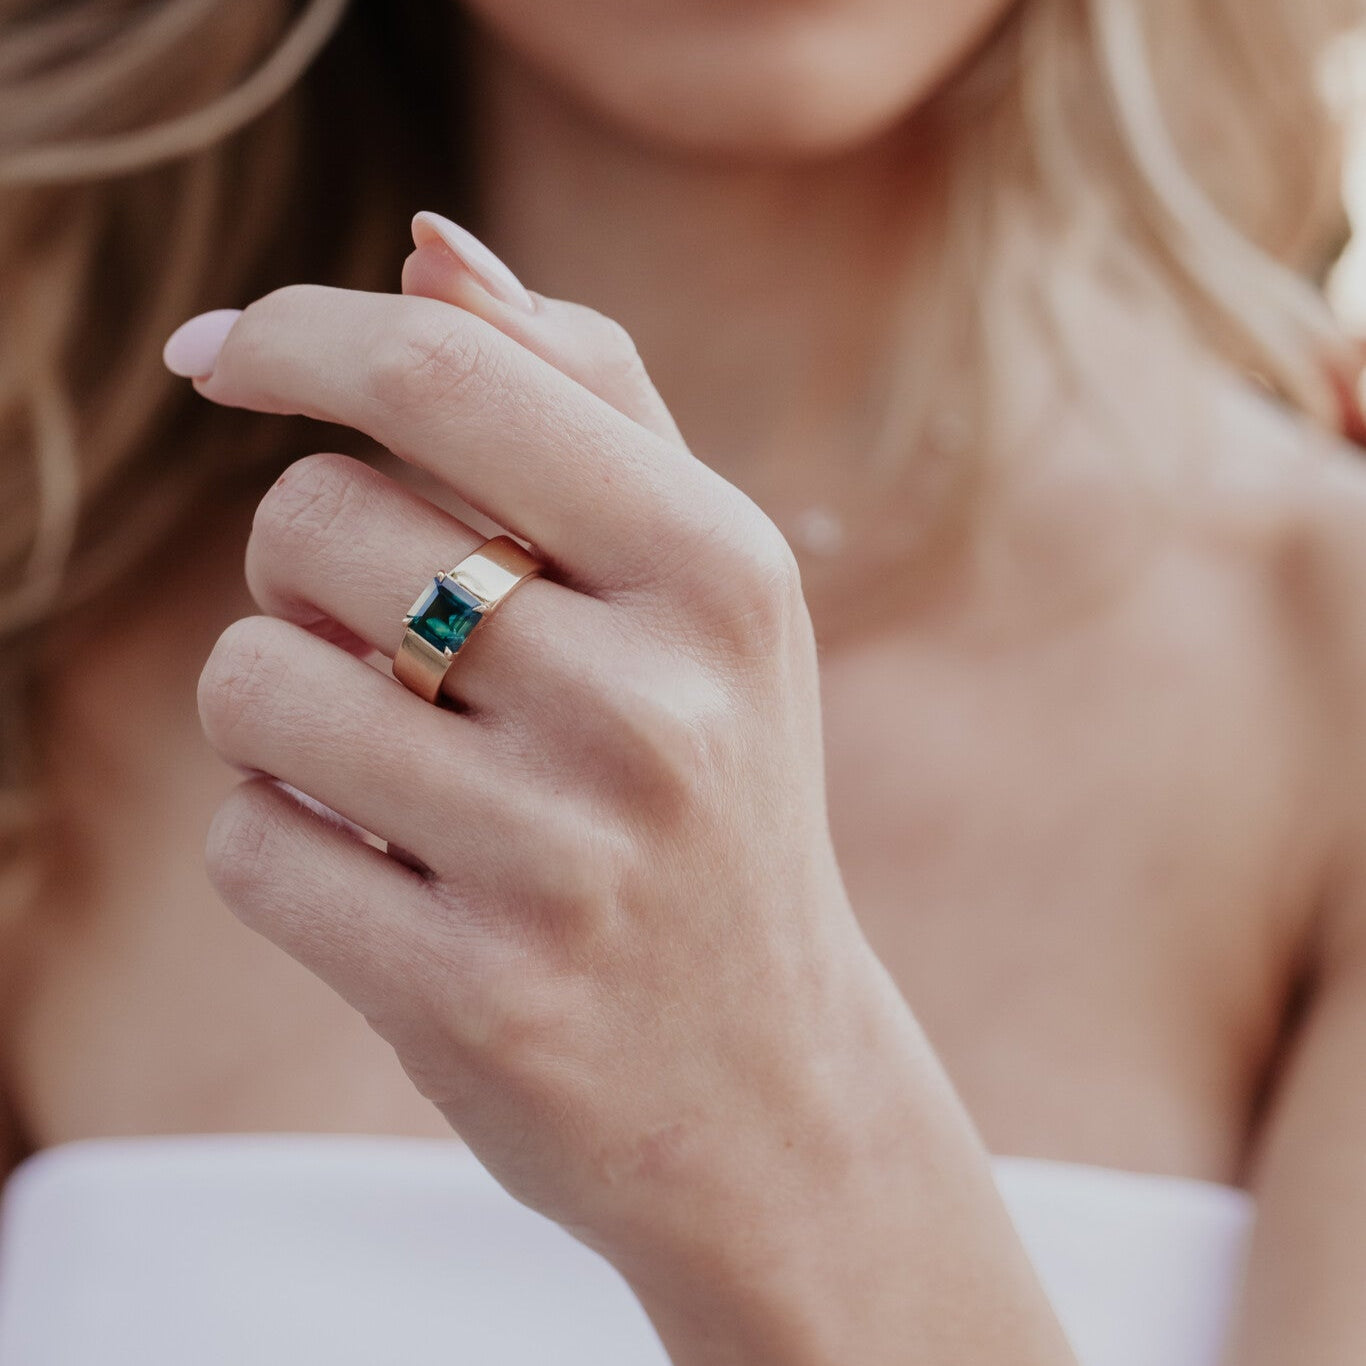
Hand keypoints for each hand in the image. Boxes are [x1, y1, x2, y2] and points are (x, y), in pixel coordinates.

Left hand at [181, 221, 928, 1354]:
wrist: (765, 1083)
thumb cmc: (713, 802)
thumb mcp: (702, 598)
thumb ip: (584, 405)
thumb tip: (426, 248)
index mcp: (719, 573)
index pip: (448, 376)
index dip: (301, 334)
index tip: (224, 353)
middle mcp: (655, 706)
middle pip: (312, 522)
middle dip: (303, 570)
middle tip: (396, 646)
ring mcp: (564, 861)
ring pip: (252, 684)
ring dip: (281, 713)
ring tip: (395, 769)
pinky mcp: (474, 997)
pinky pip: (251, 847)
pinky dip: (284, 846)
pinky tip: (389, 882)